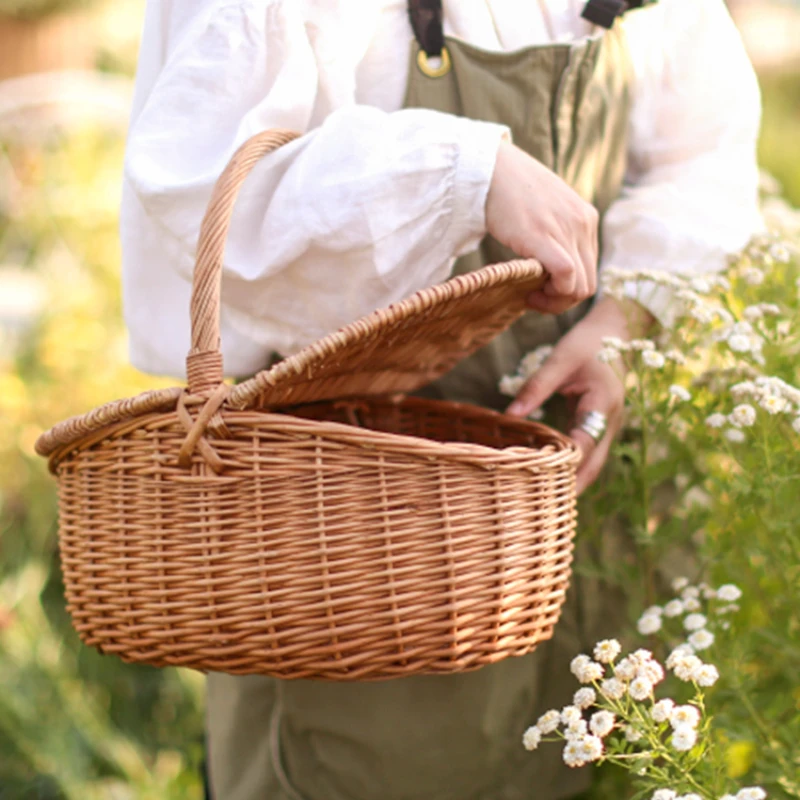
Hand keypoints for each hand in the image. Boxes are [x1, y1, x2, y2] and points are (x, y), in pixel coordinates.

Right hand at [486, 139, 598, 314]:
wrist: (490, 168)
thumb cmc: (509, 189)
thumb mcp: (545, 209)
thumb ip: (556, 230)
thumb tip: (551, 261)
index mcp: (586, 217)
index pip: (590, 269)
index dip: (569, 288)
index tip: (543, 288)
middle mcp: (583, 223)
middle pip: (588, 283)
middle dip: (563, 300)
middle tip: (535, 297)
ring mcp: (566, 229)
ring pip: (579, 286)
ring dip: (556, 301)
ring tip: (531, 296)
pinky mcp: (544, 236)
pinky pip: (565, 275)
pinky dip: (552, 294)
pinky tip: (529, 293)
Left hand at [506, 297, 654, 493]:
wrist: (616, 330)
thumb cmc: (586, 342)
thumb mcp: (560, 359)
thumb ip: (536, 386)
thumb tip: (510, 415)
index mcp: (603, 404)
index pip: (583, 445)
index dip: (564, 467)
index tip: (541, 486)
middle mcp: (611, 420)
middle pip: (592, 464)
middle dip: (570, 487)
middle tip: (542, 510)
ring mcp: (609, 425)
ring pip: (593, 463)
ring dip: (573, 482)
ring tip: (545, 504)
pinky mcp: (602, 425)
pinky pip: (589, 453)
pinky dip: (574, 469)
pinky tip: (552, 480)